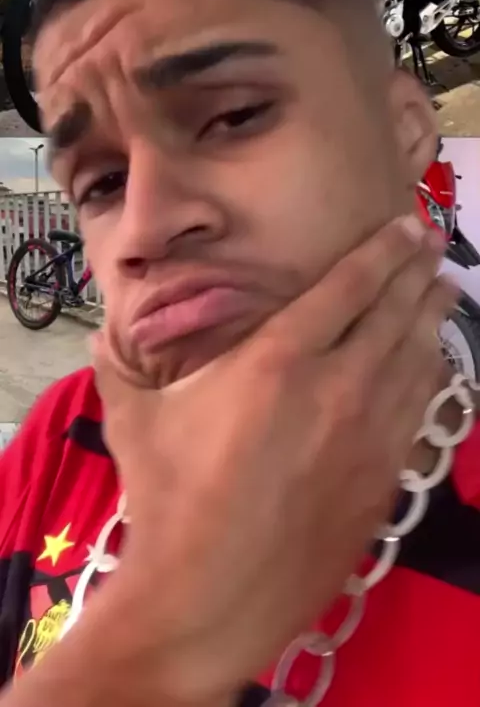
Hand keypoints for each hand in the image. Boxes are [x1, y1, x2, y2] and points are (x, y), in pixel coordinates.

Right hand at [92, 215, 454, 701]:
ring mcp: (369, 434)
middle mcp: (337, 386)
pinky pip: (420, 411)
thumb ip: (122, 367)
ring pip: (416, 359)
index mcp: (278, 360)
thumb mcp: (136, 421)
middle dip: (415, 273)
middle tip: (433, 245)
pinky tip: (435, 363)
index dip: (382, 251)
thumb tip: (100, 332)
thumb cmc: (171, 500)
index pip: (347, 288)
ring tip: (444, 289)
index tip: (406, 226)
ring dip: (432, 317)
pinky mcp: (383, 477)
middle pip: (392, 314)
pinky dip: (432, 376)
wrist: (212, 597)